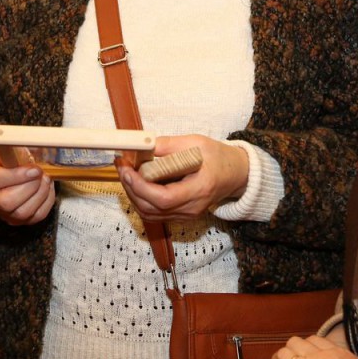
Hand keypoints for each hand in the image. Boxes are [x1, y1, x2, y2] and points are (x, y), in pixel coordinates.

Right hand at [0, 146, 54, 225]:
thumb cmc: (3, 159)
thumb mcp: (4, 148)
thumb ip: (14, 148)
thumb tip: (35, 143)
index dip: (17, 176)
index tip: (34, 169)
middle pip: (8, 201)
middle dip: (30, 187)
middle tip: (40, 173)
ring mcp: (1, 212)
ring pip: (22, 212)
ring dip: (40, 194)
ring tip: (45, 179)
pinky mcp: (16, 220)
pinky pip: (35, 217)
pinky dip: (46, 202)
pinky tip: (46, 188)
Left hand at [118, 135, 248, 220]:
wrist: (235, 174)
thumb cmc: (218, 157)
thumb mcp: (197, 143)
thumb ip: (169, 145)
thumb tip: (142, 145)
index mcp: (200, 189)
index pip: (164, 198)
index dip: (141, 186)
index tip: (128, 170)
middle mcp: (192, 208)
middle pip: (152, 208)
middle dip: (131, 188)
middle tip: (122, 167)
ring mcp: (187, 215)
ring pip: (150, 214)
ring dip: (133, 195)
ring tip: (126, 173)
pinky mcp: (181, 215)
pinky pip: (155, 213)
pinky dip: (141, 200)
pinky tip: (137, 183)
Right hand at [265, 334, 357, 358]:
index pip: (281, 357)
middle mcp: (317, 356)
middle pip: (292, 344)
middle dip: (287, 354)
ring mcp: (331, 352)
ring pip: (307, 339)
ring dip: (302, 348)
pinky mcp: (344, 353)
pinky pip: (323, 340)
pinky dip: (317, 346)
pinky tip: (320, 357)